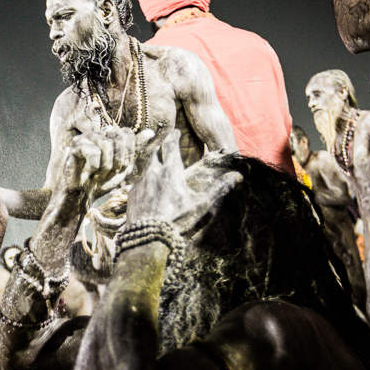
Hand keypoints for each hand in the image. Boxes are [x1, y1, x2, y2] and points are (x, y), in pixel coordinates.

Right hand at [60, 128, 153, 193]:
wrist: (83, 196)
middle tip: (110, 172)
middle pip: (119, 135)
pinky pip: (93, 153)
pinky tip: (87, 173)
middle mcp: (99, 133)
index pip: (127, 133)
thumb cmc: (102, 181)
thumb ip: (136, 150)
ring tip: (98, 174)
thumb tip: (151, 132)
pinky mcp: (76, 144)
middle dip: (119, 159)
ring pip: (107, 145)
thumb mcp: (124, 167)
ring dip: (106, 167)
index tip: (119, 167)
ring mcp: (86, 137)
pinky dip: (93, 168)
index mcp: (111, 136)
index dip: (128, 153)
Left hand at [125, 130, 241, 233]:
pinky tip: (147, 184)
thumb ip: (219, 188)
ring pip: (144, 165)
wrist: (148, 238)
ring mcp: (140, 182)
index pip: (170, 145)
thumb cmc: (177, 220)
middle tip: (165, 142)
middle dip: (161, 145)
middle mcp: (152, 172)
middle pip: (155, 151)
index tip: (176, 132)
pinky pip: (137, 179)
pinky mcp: (131, 194)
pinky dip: (144, 177)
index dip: (173, 136)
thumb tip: (238, 175)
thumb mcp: (201, 204)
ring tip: (156, 162)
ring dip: (151, 161)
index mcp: (170, 171)